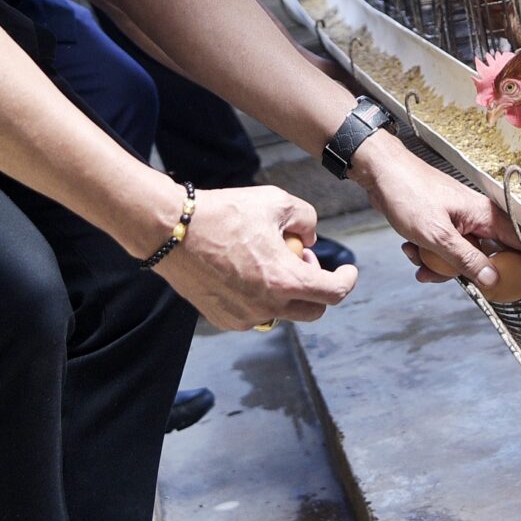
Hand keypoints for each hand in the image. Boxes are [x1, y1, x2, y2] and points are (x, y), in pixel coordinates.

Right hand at [151, 182, 356, 329]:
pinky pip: (254, 314)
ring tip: (269, 261)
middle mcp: (267, 308)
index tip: (348, 272)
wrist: (171, 231)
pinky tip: (245, 271)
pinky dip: (260, 297)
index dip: (347, 281)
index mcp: (285, 282)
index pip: (333, 294)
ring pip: (282, 313)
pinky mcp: (223, 319)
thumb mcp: (276, 201)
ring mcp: (244, 317)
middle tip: (301, 260)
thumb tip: (309, 236)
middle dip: (317, 288)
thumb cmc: (224, 213)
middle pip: (312, 311)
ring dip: (286, 292)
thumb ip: (305, 219)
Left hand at [354, 133, 520, 289]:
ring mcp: (463, 223)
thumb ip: (466, 260)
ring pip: (466, 260)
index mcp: (486, 215)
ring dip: (441, 267)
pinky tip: (410, 251)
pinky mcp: (447, 226)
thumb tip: (493, 281)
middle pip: (494, 258)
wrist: (382, 173)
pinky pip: (449, 254)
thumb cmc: (409, 196)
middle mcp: (480, 218)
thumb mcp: (436, 236)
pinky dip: (431, 258)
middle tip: (447, 277)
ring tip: (417, 258)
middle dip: (469, 274)